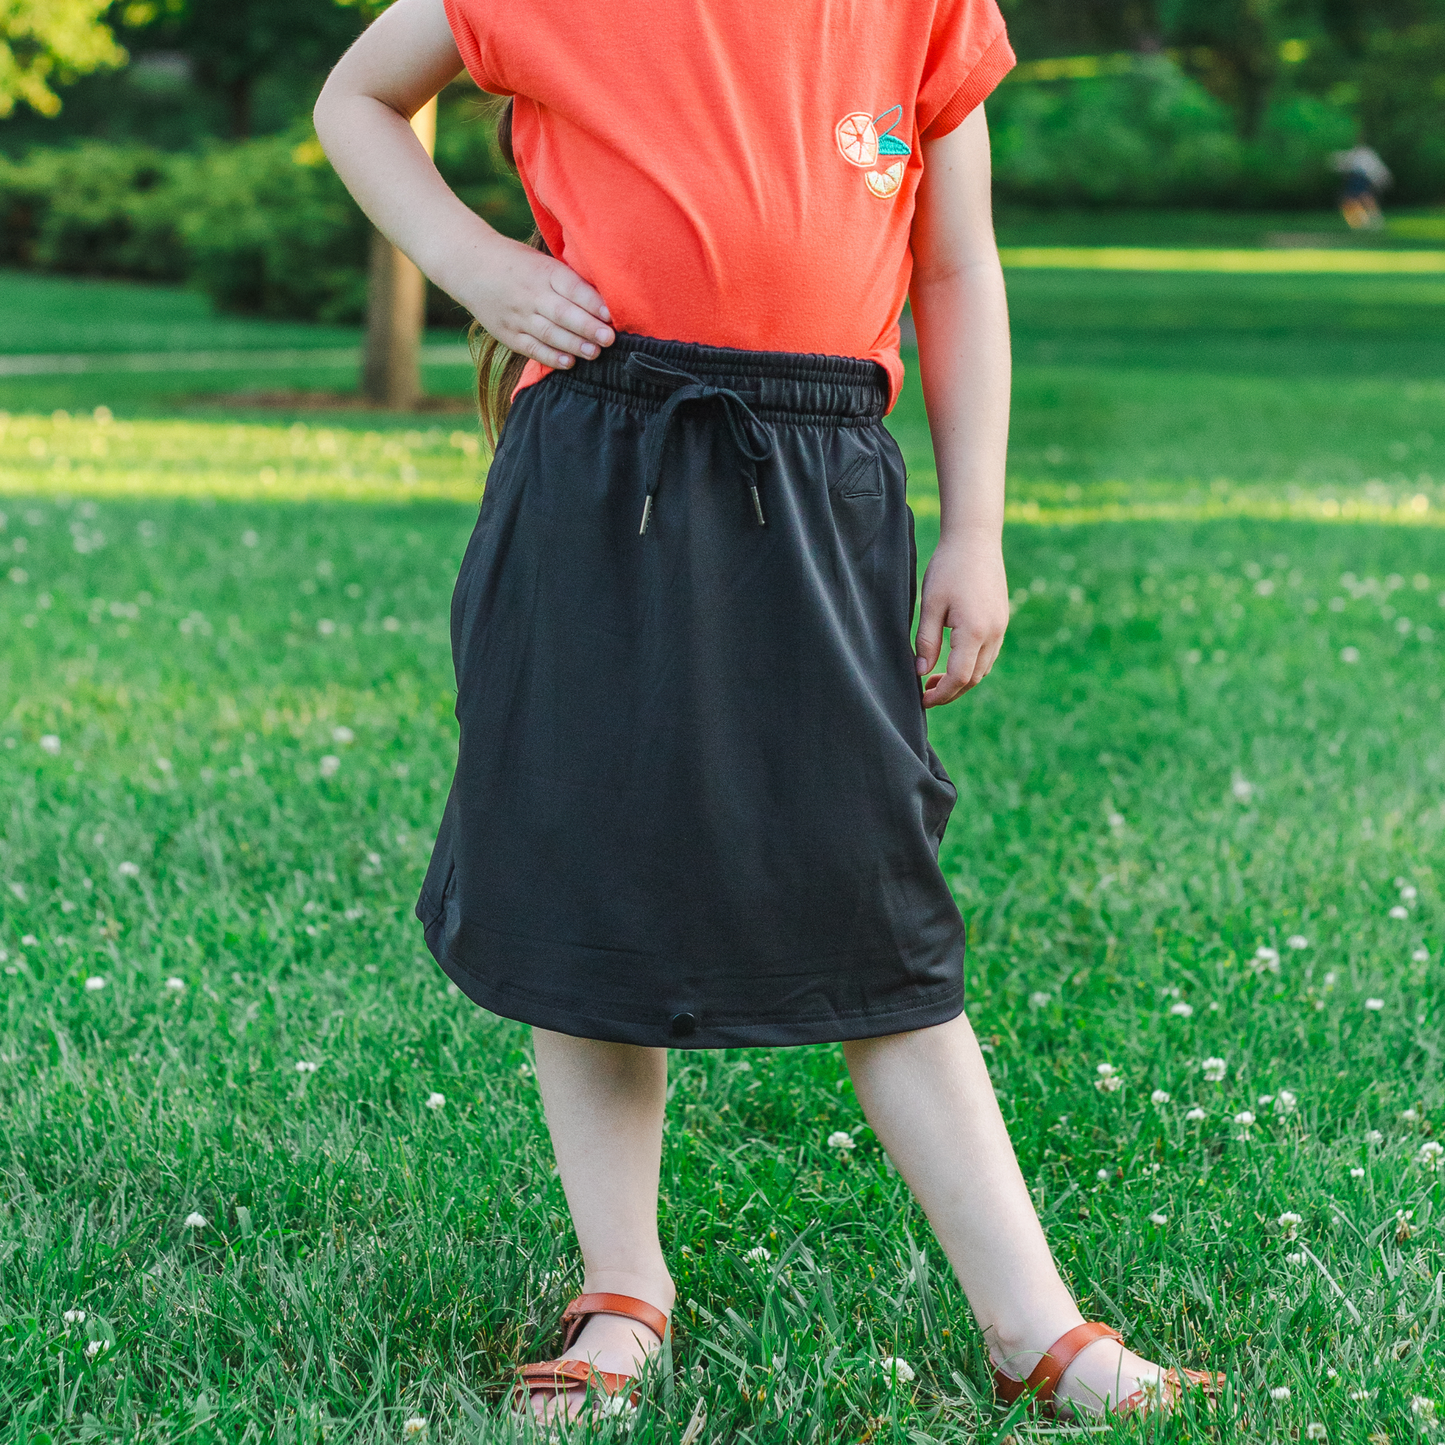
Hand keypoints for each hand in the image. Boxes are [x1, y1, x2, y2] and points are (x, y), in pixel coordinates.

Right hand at [466, 233, 614, 368]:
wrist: (470, 266)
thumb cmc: (519, 264)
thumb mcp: (543, 262)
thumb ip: (568, 281)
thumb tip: (605, 302)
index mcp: (544, 271)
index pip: (571, 287)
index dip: (592, 302)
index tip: (611, 314)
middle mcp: (531, 294)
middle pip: (563, 313)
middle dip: (588, 327)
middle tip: (609, 339)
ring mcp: (518, 315)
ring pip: (549, 333)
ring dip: (574, 345)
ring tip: (595, 353)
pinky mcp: (508, 334)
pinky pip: (532, 348)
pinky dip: (551, 357)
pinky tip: (569, 363)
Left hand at [914, 530, 1008, 707]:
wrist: (975, 540)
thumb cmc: (948, 569)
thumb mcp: (930, 605)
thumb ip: (926, 641)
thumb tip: (921, 672)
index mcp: (974, 632)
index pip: (959, 677)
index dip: (941, 694)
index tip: (923, 700)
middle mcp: (994, 633)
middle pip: (974, 678)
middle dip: (950, 692)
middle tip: (926, 694)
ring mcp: (1001, 627)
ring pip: (983, 668)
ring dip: (962, 680)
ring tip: (935, 680)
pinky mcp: (1001, 621)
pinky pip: (989, 654)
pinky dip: (972, 666)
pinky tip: (952, 661)